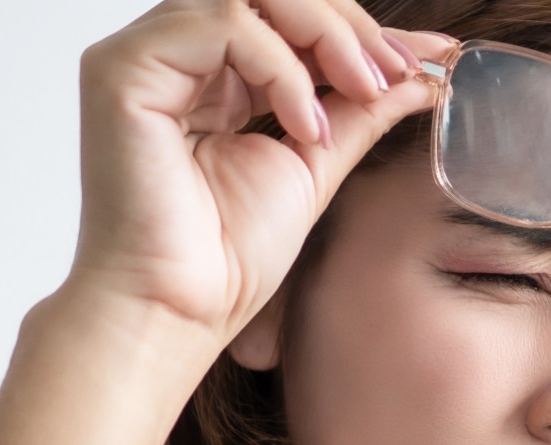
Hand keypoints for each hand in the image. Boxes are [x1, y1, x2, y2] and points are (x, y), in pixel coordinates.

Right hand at [67, 0, 448, 341]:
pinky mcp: (123, 69)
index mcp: (214, 75)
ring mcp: (146, 57)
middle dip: (346, 24)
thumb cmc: (227, 257)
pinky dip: (280, 68)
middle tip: (395, 71)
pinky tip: (306, 126)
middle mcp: (176, 55)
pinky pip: (221, 24)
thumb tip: (420, 71)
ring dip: (323, 35)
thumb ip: (359, 112)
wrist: (179, 310)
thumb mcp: (317, 165)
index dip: (359, 31)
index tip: (426, 58)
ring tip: (360, 93)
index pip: (291, 18)